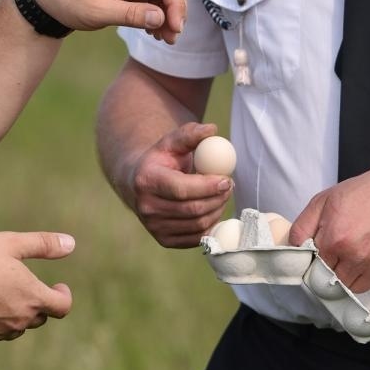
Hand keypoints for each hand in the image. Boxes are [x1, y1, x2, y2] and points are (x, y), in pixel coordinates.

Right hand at [0, 230, 74, 341]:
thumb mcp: (11, 243)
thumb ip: (43, 244)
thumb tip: (71, 243)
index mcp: (32, 297)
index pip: (63, 307)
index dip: (63, 296)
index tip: (58, 285)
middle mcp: (19, 319)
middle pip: (40, 317)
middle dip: (39, 302)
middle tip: (26, 284)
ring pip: (19, 326)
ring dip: (19, 312)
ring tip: (4, 291)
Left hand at [31, 0, 185, 44]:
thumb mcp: (96, 11)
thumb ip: (130, 14)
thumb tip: (161, 18)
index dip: (176, 6)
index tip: (175, 30)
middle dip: (175, 12)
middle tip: (171, 39)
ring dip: (167, 14)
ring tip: (163, 39)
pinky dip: (157, 13)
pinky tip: (153, 32)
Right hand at [127, 121, 233, 247]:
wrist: (140, 182)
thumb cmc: (161, 159)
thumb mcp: (172, 142)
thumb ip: (191, 134)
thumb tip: (212, 130)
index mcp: (146, 180)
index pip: (182, 189)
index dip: (208, 187)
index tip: (227, 179)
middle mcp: (146, 206)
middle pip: (192, 209)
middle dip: (218, 199)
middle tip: (230, 186)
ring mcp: (153, 226)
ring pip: (197, 224)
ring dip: (217, 211)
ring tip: (222, 196)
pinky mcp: (163, 240)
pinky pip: (196, 238)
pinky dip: (210, 224)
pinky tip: (213, 209)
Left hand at [289, 159, 369, 291]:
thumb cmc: (363, 194)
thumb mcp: (323, 201)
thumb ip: (302, 227)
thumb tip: (291, 250)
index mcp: (336, 240)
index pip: (314, 270)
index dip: (315, 264)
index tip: (320, 256)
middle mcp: (358, 257)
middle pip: (334, 283)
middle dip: (333, 271)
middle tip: (341, 252)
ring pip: (355, 288)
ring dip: (352, 276)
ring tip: (358, 252)